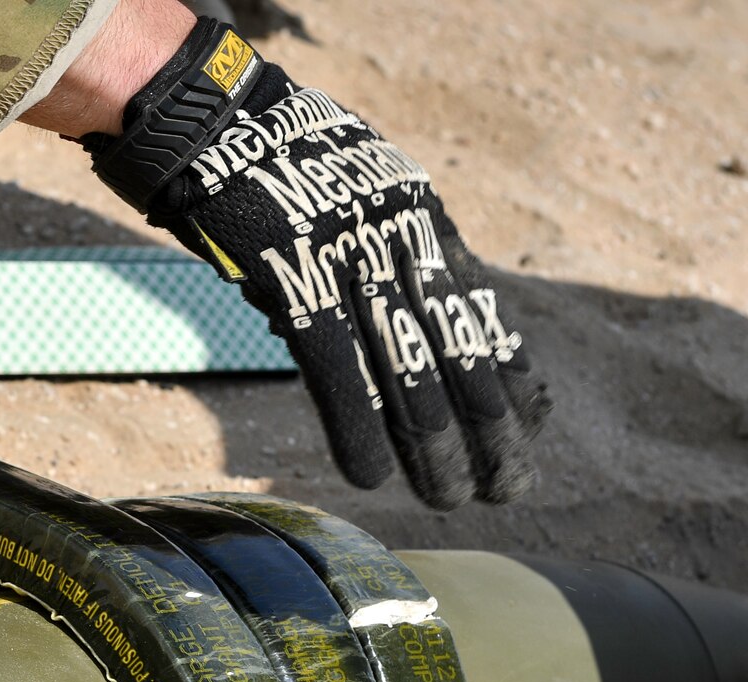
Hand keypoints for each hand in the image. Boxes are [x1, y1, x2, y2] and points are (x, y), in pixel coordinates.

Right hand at [87, 22, 547, 506]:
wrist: (214, 118)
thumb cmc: (278, 158)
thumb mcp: (361, 188)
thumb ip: (387, 249)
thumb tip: (404, 313)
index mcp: (422, 218)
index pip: (481, 312)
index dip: (510, 374)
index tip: (532, 424)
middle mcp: (402, 242)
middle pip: (459, 355)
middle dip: (488, 430)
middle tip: (508, 486)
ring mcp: (352, 263)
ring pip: (410, 373)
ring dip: (432, 447)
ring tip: (450, 497)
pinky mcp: (296, 282)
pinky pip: (335, 369)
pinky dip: (357, 429)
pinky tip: (372, 476)